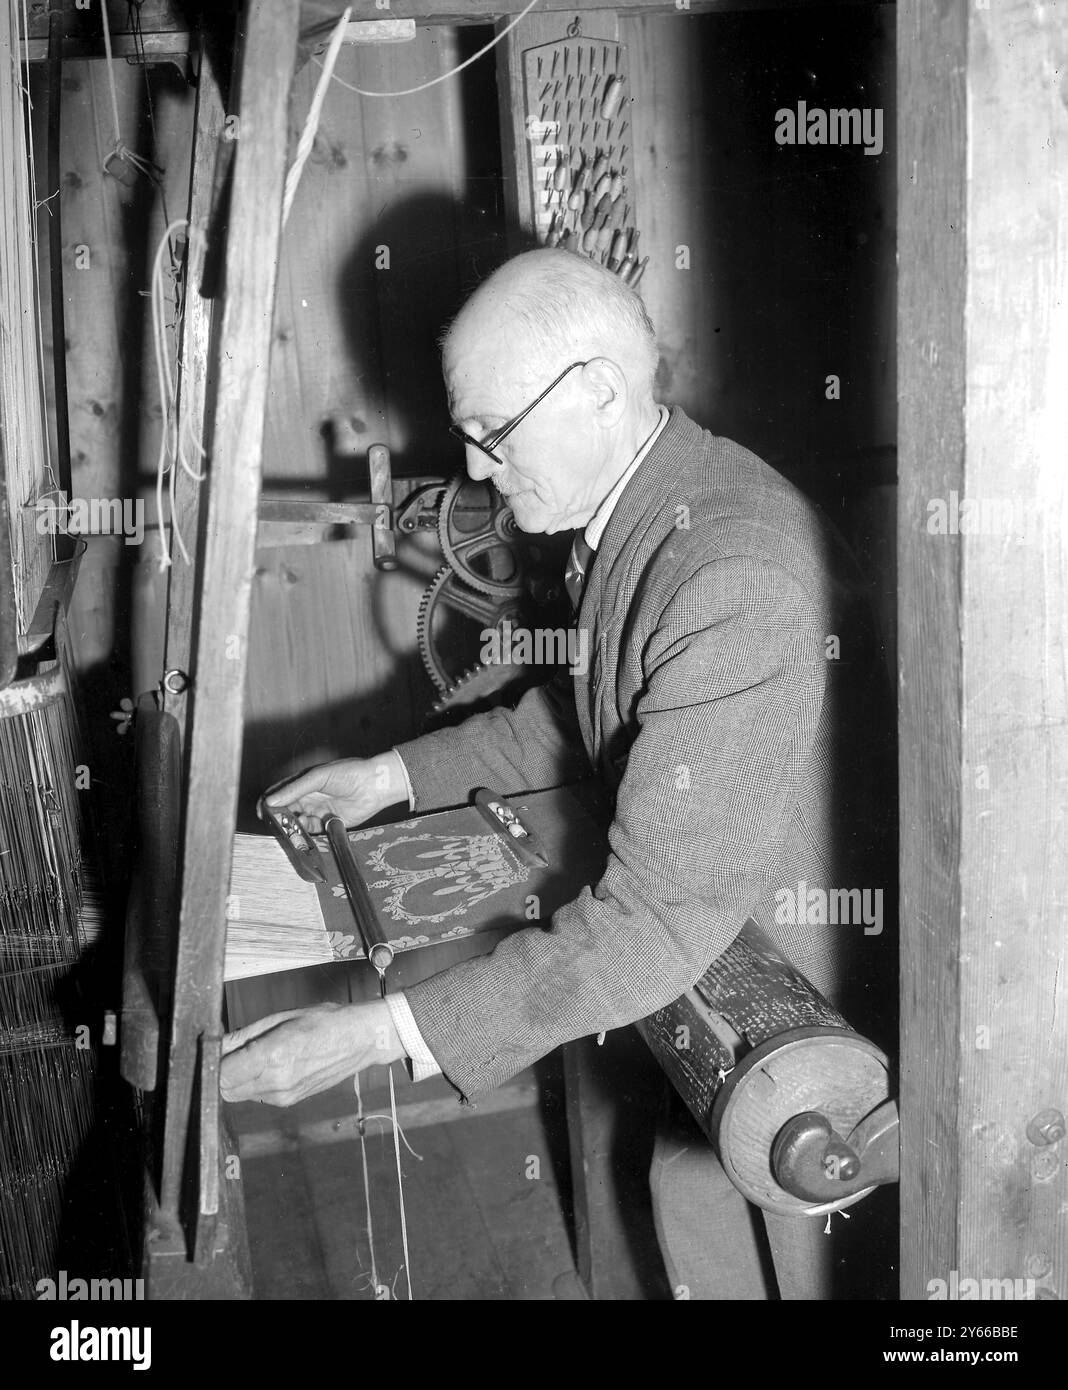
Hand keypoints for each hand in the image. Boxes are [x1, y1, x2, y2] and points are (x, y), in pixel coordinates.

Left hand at [219, 1001, 405, 1106]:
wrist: (360, 1040)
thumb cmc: (324, 1021)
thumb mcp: (281, 1018)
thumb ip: (244, 1035)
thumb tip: (217, 1045)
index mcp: (272, 1056)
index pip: (221, 1074)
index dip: (212, 1063)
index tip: (213, 1050)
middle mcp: (275, 1082)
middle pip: (226, 1089)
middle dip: (222, 1072)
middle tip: (231, 1051)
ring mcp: (283, 1096)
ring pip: (240, 1094)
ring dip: (238, 1078)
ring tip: (256, 1054)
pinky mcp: (289, 1101)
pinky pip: (258, 1095)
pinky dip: (255, 1082)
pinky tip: (271, 1063)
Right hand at [263, 751, 408, 832]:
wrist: (373, 785)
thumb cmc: (348, 773)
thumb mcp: (317, 777)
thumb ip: (294, 789)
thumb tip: (271, 800)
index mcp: (303, 783)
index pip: (279, 793)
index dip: (268, 802)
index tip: (263, 812)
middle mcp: (308, 797)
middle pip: (286, 810)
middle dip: (279, 817)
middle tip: (278, 823)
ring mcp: (317, 810)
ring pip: (297, 822)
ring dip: (292, 826)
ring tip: (296, 825)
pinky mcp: (328, 823)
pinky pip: (312, 831)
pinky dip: (306, 832)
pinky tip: (307, 827)